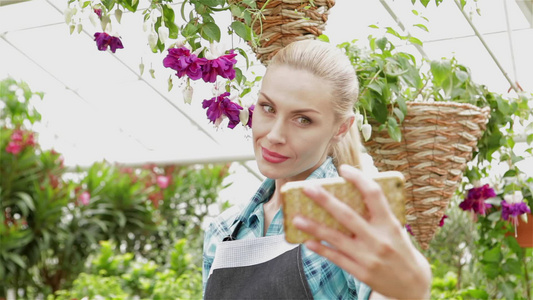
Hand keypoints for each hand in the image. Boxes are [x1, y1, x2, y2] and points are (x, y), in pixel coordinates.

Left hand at [292, 164, 431, 298]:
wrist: (413, 285)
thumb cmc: (401, 250)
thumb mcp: (396, 229)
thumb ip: (379, 213)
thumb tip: (356, 189)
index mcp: (389, 224)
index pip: (374, 195)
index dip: (358, 179)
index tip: (343, 169)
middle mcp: (378, 239)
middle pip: (347, 215)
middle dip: (325, 200)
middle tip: (308, 187)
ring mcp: (368, 257)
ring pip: (336, 238)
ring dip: (314, 227)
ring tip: (296, 218)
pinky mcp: (360, 272)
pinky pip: (336, 258)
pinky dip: (321, 249)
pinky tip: (307, 241)